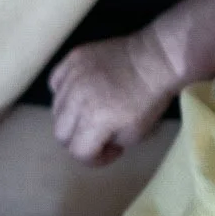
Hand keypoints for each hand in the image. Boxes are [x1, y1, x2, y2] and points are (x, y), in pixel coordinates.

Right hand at [48, 28, 176, 164]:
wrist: (158, 57)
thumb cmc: (152, 96)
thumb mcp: (137, 134)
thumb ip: (109, 143)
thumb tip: (99, 142)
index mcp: (94, 120)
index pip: (78, 152)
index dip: (94, 158)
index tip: (110, 150)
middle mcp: (77, 99)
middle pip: (60, 133)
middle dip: (79, 140)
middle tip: (96, 134)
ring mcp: (73, 76)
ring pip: (56, 108)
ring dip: (71, 116)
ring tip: (91, 111)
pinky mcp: (73, 58)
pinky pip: (56, 82)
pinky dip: (64, 91)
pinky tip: (80, 92)